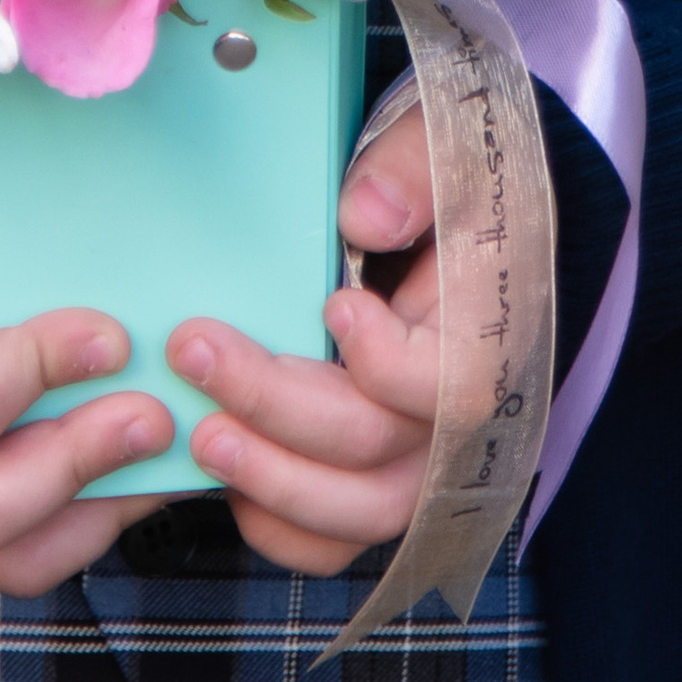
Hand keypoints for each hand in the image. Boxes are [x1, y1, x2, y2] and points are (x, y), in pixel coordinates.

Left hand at [167, 96, 439, 573]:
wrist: (461, 219)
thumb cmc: (445, 178)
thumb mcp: (441, 144)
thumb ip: (409, 170)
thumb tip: (364, 217)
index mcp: (488, 329)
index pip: (456, 385)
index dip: (390, 362)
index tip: (334, 304)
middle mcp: (461, 411)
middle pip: (379, 449)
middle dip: (278, 408)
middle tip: (193, 351)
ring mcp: (420, 455)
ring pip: (358, 512)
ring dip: (269, 480)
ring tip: (199, 431)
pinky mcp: (379, 476)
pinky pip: (336, 538)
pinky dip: (277, 522)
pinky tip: (224, 472)